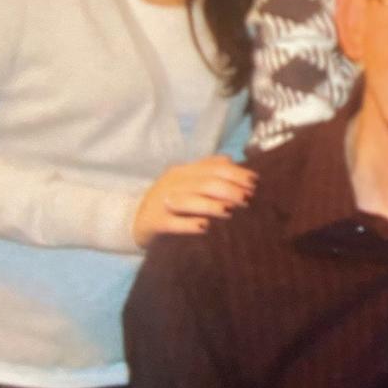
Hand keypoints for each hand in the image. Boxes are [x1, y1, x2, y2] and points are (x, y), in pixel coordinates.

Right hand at [133, 155, 257, 247]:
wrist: (133, 220)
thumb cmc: (170, 201)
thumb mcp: (186, 181)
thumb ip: (208, 170)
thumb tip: (233, 161)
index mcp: (184, 171)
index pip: (213, 167)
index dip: (235, 173)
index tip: (254, 182)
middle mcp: (173, 183)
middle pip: (204, 183)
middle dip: (229, 190)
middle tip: (247, 199)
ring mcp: (162, 202)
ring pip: (190, 201)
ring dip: (212, 205)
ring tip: (230, 211)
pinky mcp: (155, 222)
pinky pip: (173, 223)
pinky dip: (189, 224)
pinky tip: (205, 227)